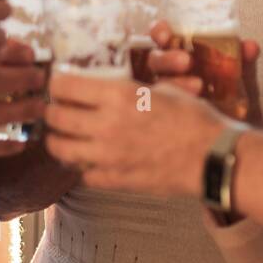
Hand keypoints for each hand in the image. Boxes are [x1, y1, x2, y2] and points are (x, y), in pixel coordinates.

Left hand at [43, 71, 228, 198]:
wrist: (211, 156)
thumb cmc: (192, 117)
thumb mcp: (159, 88)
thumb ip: (127, 88)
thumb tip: (103, 85)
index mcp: (118, 94)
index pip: (64, 86)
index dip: (57, 83)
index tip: (59, 84)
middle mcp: (106, 124)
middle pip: (55, 117)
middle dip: (51, 111)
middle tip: (56, 109)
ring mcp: (108, 156)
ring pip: (60, 149)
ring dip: (58, 140)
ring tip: (64, 135)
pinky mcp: (114, 180)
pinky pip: (82, 174)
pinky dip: (81, 165)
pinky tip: (89, 158)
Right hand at [145, 20, 262, 126]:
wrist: (240, 153)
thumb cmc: (236, 116)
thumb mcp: (243, 89)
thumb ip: (245, 67)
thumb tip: (250, 45)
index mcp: (182, 62)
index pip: (162, 40)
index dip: (160, 32)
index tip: (167, 34)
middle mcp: (167, 79)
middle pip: (153, 62)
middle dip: (166, 58)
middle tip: (186, 61)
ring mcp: (161, 103)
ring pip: (151, 87)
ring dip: (172, 83)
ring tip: (198, 87)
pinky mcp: (161, 124)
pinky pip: (153, 114)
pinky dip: (164, 108)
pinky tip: (184, 109)